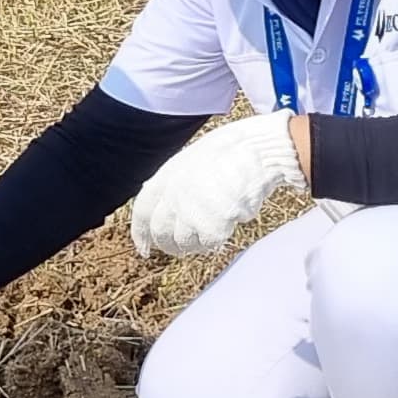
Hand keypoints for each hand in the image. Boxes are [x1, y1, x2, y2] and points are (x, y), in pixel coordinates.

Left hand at [126, 111, 303, 258]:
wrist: (256, 150)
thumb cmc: (233, 149)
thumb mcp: (194, 158)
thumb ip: (177, 182)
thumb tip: (168, 205)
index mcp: (167, 175)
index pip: (143, 211)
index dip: (141, 233)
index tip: (144, 249)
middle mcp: (173, 195)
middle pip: (161, 232)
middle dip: (169, 243)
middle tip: (180, 248)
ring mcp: (190, 212)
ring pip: (183, 242)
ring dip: (195, 242)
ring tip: (211, 229)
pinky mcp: (210, 226)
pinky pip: (209, 242)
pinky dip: (218, 237)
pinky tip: (228, 222)